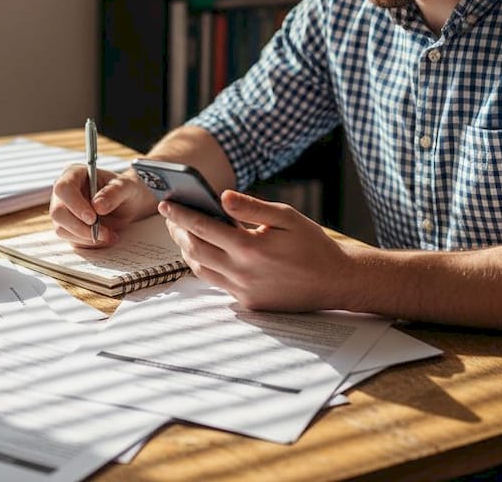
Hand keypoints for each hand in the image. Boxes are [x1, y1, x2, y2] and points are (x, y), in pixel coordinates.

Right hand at [49, 164, 157, 247]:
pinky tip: (106, 237)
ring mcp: (63, 211)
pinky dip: (89, 243)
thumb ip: (114, 193)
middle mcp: (64, 193)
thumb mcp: (126, 187)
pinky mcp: (67, 228)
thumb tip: (97, 206)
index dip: (75, 204)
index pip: (63, 188)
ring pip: (62, 229)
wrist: (128, 205)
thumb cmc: (125, 190)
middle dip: (81, 227)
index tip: (93, 218)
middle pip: (58, 213)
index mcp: (74, 174)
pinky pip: (71, 240)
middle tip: (105, 232)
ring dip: (87, 237)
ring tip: (110, 235)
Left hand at [158, 189, 355, 310]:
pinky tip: (206, 251)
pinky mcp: (248, 304)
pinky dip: (206, 265)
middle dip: (178, 232)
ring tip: (184, 232)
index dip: (181, 215)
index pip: (203, 228)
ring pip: (201, 270)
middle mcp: (242, 273)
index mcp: (250, 248)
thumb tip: (221, 197)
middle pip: (194, 251)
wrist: (336, 282)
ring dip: (188, 250)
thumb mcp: (286, 217)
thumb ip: (251, 207)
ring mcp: (244, 292)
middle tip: (170, 216)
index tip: (166, 204)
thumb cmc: (312, 245)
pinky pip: (217, 283)